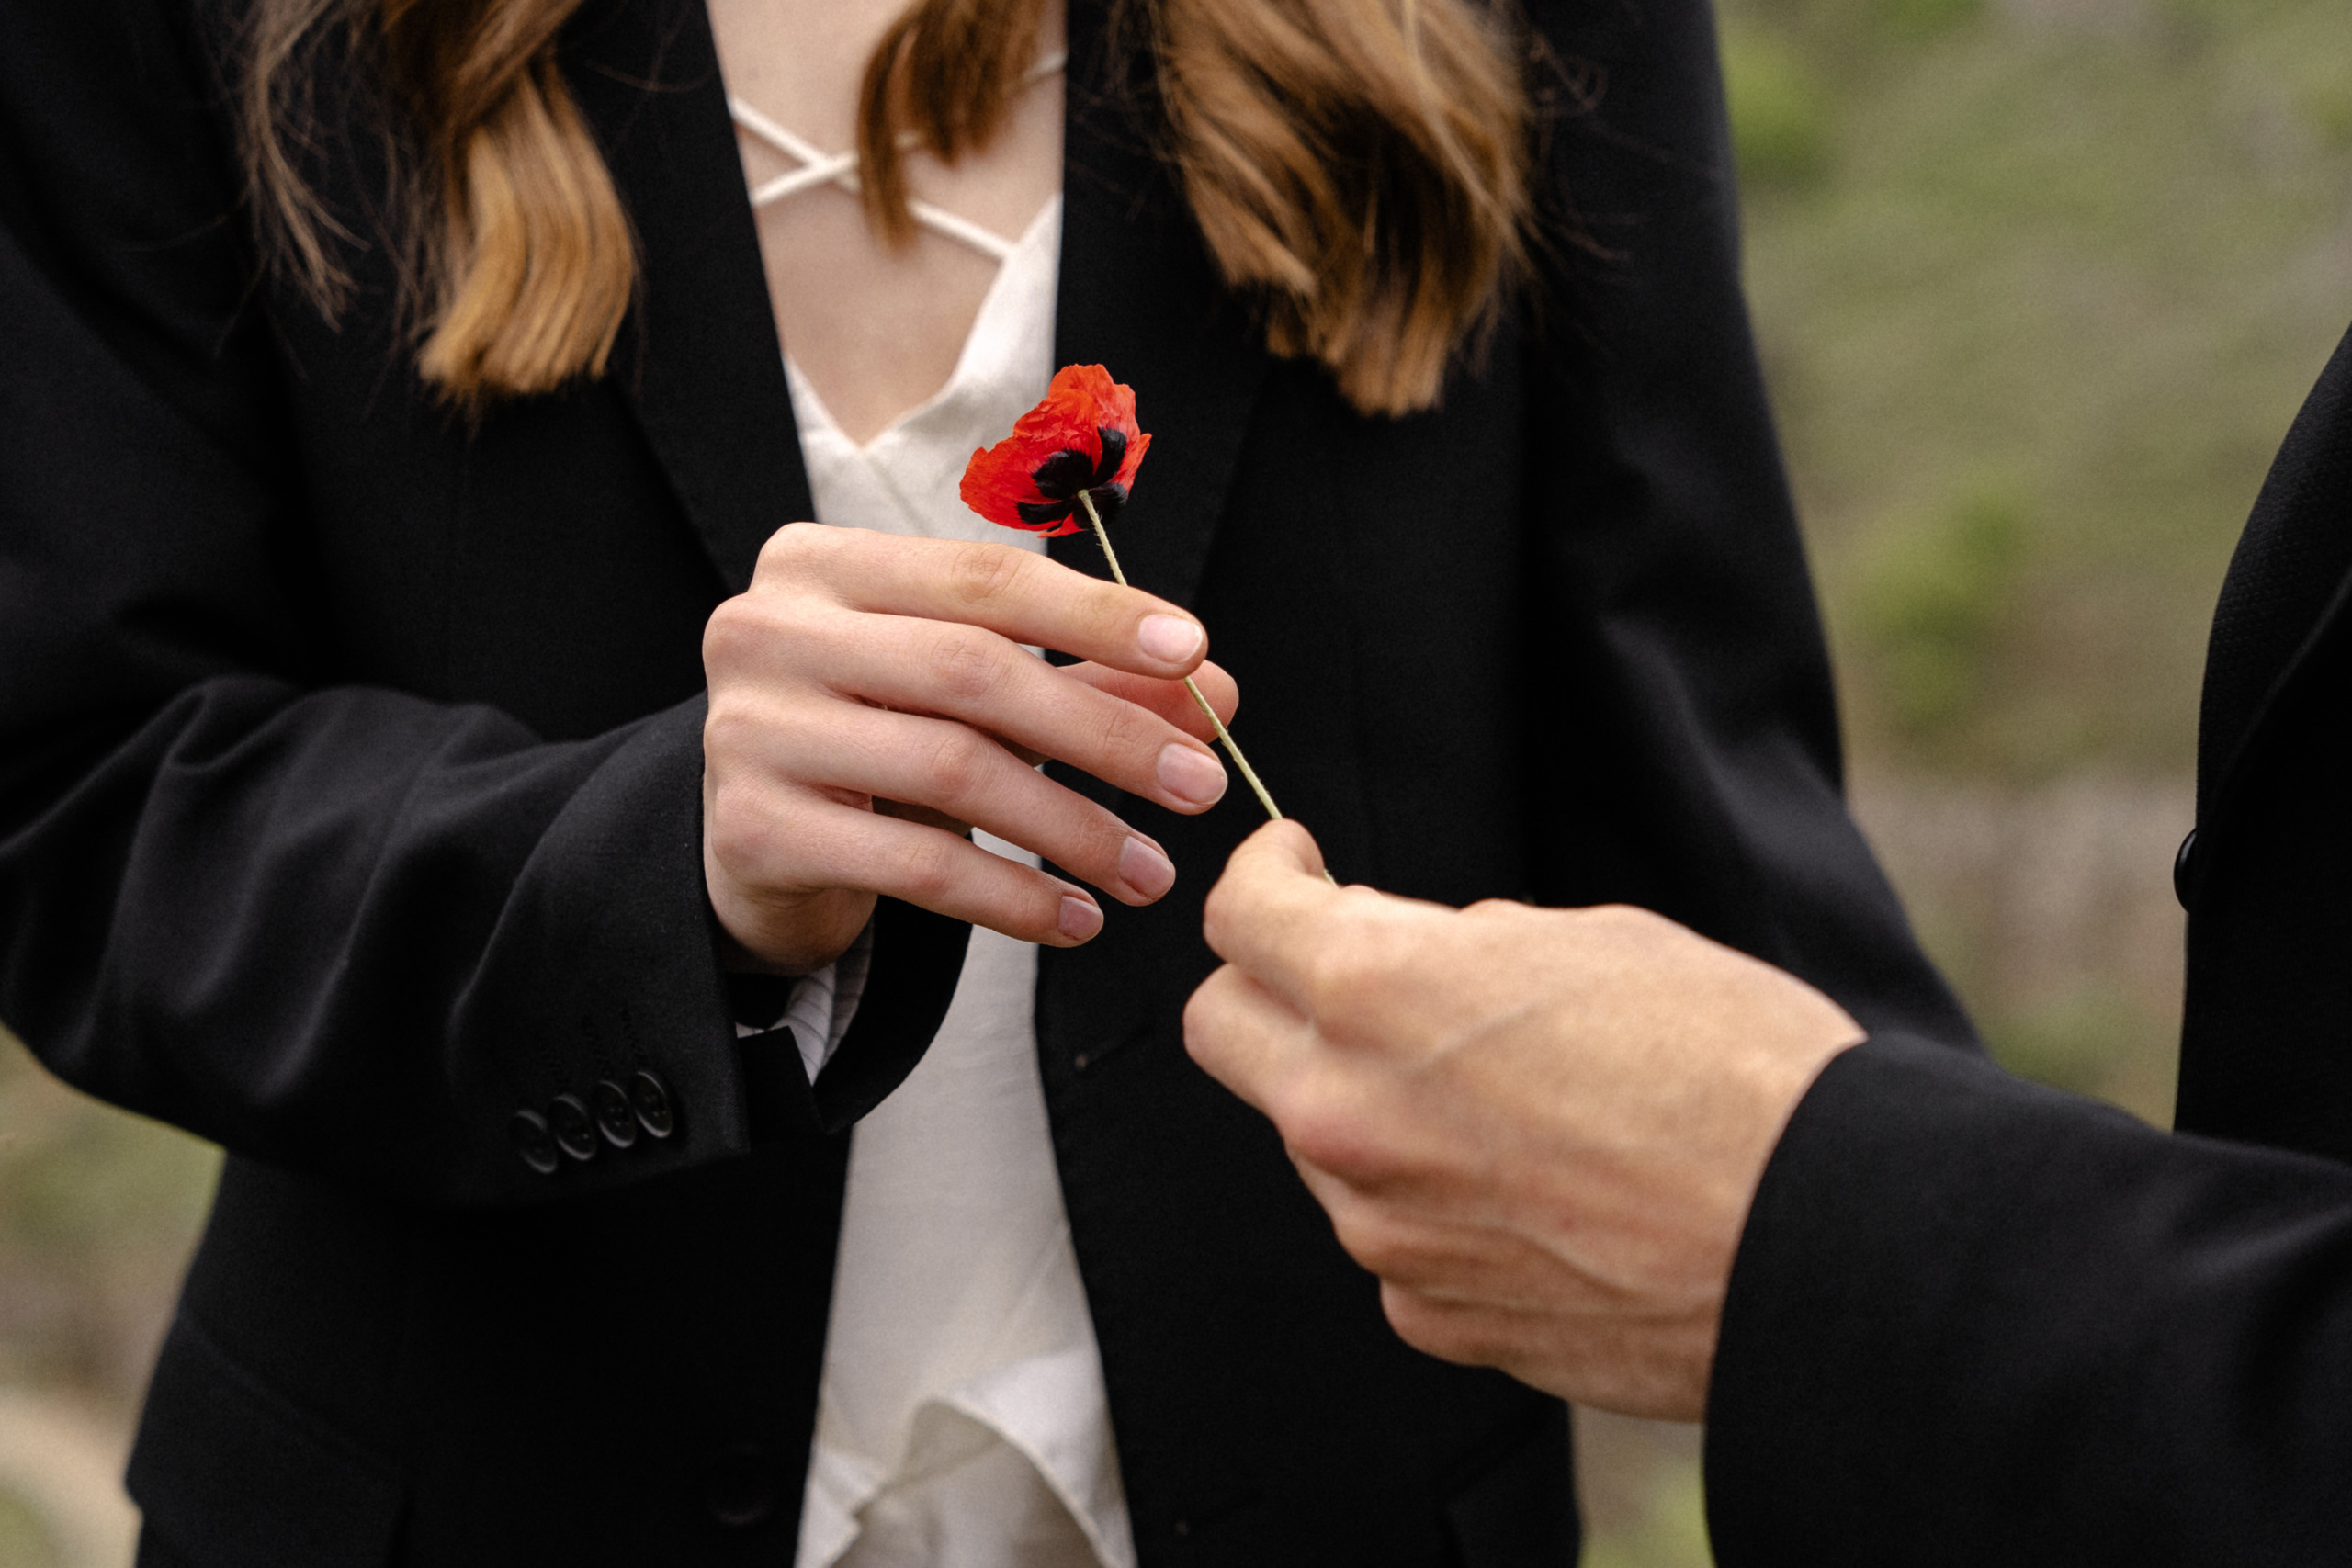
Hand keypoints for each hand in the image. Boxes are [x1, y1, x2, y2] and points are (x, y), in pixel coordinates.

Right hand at [703, 524, 1236, 971]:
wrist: (753, 843)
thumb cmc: (876, 737)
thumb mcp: (975, 695)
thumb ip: (1086, 679)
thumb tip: (1217, 691)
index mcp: (821, 565)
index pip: (982, 577)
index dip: (1096, 614)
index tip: (1195, 654)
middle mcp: (766, 631)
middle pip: (972, 671)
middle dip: (1105, 732)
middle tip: (1201, 786)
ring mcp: (748, 731)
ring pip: (950, 771)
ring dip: (1072, 827)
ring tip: (1151, 872)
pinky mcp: (751, 831)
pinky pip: (914, 865)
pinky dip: (1012, 897)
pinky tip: (1076, 919)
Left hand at [1183, 822, 1862, 1419]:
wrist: (1826, 1240)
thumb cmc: (1734, 1066)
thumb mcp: (1591, 941)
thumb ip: (1457, 943)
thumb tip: (1402, 943)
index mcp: (1377, 992)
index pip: (1240, 915)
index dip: (1263, 874)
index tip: (1296, 866)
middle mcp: (1347, 1116)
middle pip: (1221, 1030)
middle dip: (1265, 984)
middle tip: (1343, 965)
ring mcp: (1380, 1229)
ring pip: (1308, 1138)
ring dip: (1359, 1098)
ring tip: (1488, 1089)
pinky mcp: (1427, 1313)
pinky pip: (1387, 1234)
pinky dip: (1425, 1200)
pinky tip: (1526, 1185)